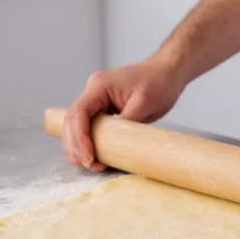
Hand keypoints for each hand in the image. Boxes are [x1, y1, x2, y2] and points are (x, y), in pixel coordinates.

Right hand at [63, 56, 185, 170]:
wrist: (167, 73)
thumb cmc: (158, 83)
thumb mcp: (145, 103)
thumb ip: (127, 121)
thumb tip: (113, 143)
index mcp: (100, 85)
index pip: (79, 113)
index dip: (79, 137)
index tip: (89, 157)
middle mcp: (93, 91)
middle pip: (72, 120)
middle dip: (76, 145)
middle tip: (89, 165)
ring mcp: (96, 99)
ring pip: (77, 125)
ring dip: (78, 145)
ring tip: (89, 165)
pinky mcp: (103, 107)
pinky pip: (88, 125)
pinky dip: (87, 141)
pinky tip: (92, 156)